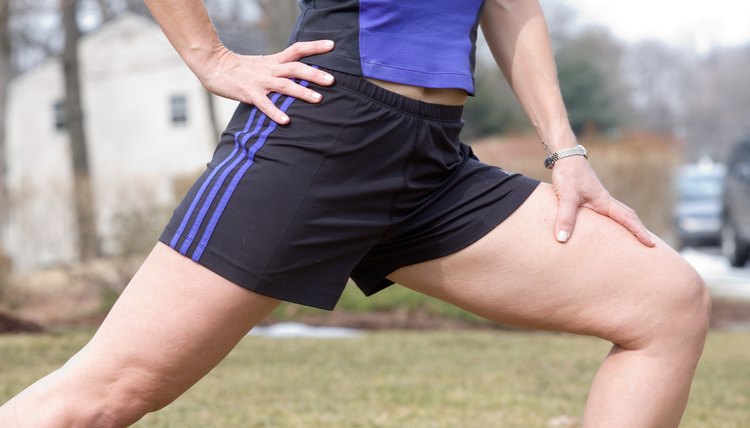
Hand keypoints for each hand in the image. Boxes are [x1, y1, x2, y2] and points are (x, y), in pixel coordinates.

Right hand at [197, 40, 335, 123]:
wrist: (213, 66)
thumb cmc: (239, 69)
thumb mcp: (262, 64)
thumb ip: (278, 69)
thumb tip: (297, 75)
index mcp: (273, 61)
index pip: (298, 49)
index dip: (315, 47)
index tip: (332, 45)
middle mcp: (270, 69)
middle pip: (296, 68)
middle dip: (314, 74)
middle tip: (331, 80)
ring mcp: (260, 81)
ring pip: (285, 85)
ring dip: (302, 92)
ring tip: (318, 99)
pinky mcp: (249, 94)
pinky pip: (265, 104)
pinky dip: (275, 112)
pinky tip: (286, 121)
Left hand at [551, 155, 655, 246]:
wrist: (564, 156)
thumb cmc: (568, 174)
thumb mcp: (566, 196)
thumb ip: (564, 217)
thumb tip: (562, 239)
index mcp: (604, 201)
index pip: (627, 218)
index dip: (639, 232)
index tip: (651, 245)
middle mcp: (604, 201)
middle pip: (628, 216)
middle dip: (638, 230)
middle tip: (649, 245)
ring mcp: (597, 198)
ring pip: (618, 214)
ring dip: (627, 225)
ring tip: (631, 240)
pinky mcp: (589, 197)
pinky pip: (606, 212)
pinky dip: (612, 221)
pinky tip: (606, 227)